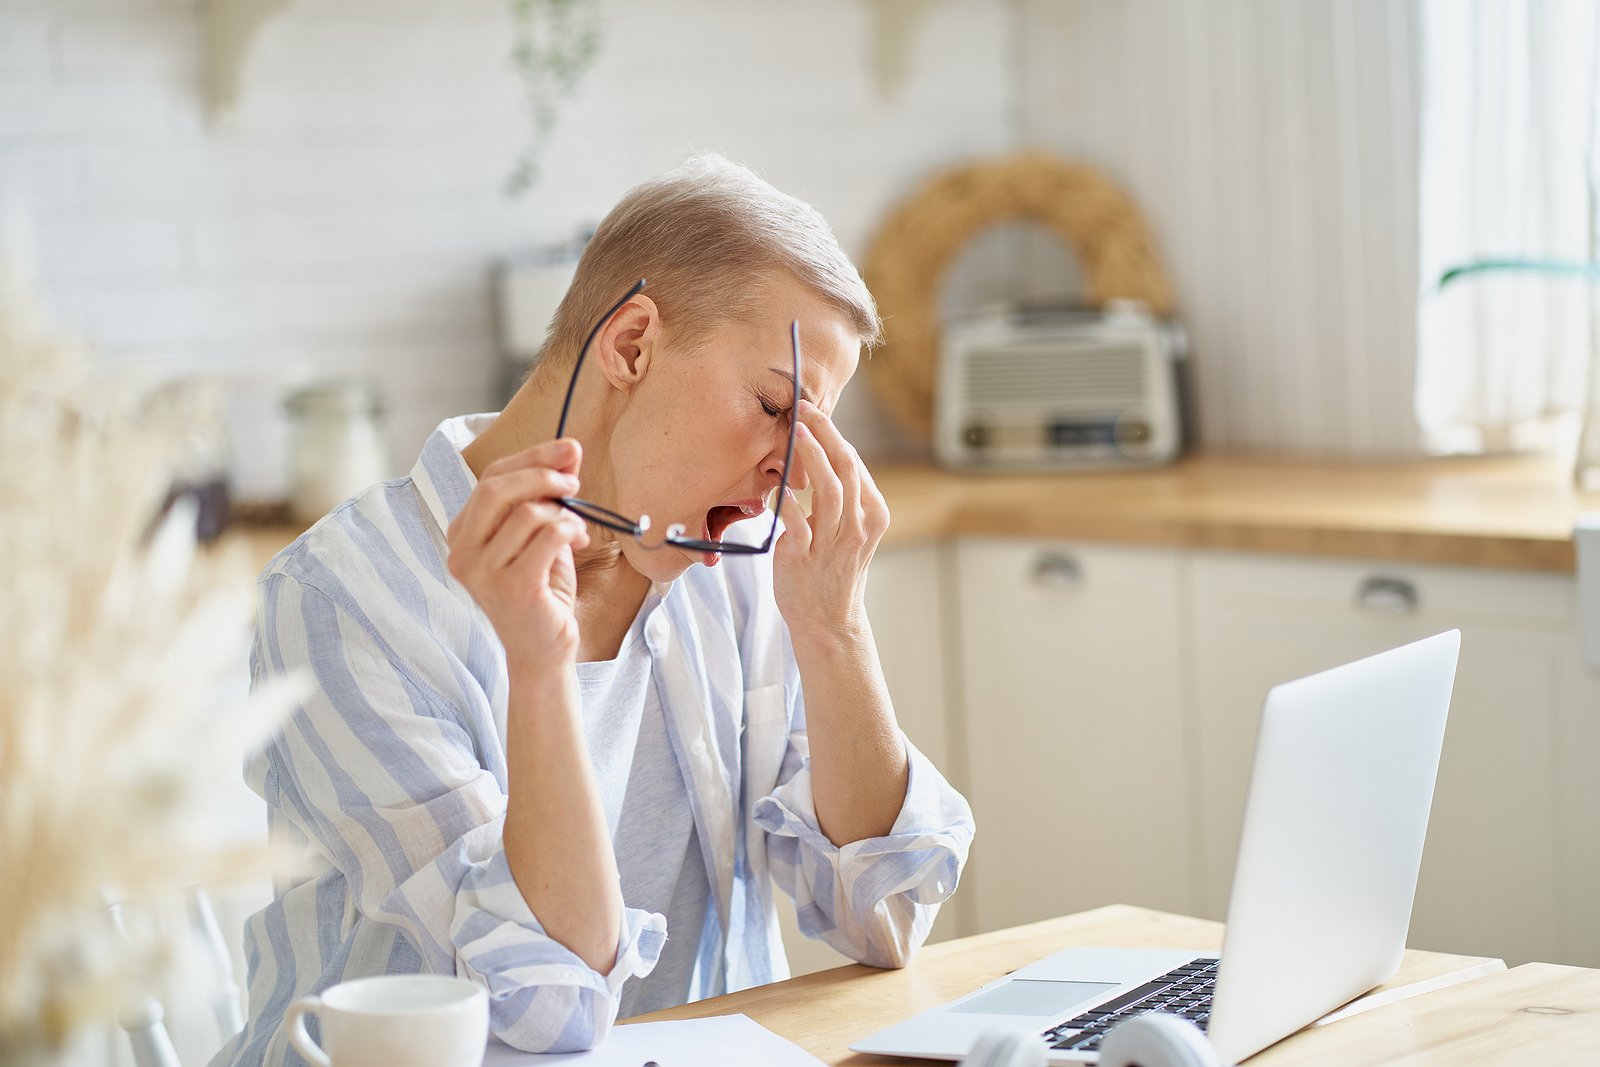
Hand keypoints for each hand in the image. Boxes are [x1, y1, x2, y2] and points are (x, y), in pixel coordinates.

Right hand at [446, 438, 590, 670]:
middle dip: (543, 475)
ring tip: (576, 530)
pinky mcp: (512, 587)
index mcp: (462, 535)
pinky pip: (547, 536)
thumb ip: (549, 494)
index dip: (532, 457)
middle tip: (574, 483)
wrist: (543, 650)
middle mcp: (462, 553)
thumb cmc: (541, 591)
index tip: (568, 449)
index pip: (490, 478)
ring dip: (564, 513)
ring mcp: (483, 572)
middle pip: (497, 488)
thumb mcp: (541, 534)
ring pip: (528, 513)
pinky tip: (579, 541)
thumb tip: (570, 449)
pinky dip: (570, 529)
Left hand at [773, 401, 889, 640]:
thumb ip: (844, 495)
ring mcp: (833, 544)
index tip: (813, 411)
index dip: (834, 434)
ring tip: (795, 432)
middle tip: (803, 409)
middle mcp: (858, 527)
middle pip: (846, 469)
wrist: (828, 620)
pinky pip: (797, 524)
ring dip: (812, 457)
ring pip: (829, 490)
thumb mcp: (850, 529)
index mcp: (873, 515)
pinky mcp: (804, 559)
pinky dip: (787, 502)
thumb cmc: (834, 569)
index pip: (856, 463)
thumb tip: (827, 451)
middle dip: (825, 434)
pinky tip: (777, 483)